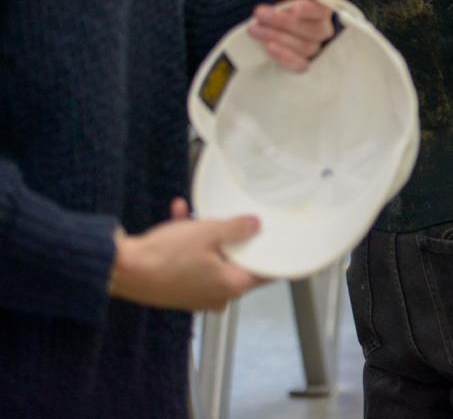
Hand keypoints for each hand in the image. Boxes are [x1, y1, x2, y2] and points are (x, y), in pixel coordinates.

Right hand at [109, 212, 263, 311]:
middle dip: (228, 237)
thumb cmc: (169, 254)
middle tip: (226, 217)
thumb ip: (237, 228)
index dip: (269, 253)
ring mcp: (195, 295)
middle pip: (235, 263)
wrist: (123, 271)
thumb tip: (256, 225)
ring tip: (191, 212)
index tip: (273, 236)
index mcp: (231, 286)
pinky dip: (186, 242)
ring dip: (202, 234)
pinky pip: (190, 262)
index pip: (263, 273)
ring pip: (210, 258)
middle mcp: (216, 296)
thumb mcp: (209, 232)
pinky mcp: (177, 290)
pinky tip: (177, 213)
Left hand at [247, 0, 335, 71]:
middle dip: (283, 22)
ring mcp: (313, 47)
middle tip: (259, 13)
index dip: (309, 9)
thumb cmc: (277, 0)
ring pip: (304, 47)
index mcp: (321, 8)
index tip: (293, 7)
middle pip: (312, 30)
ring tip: (255, 28)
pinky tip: (269, 48)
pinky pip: (300, 65)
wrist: (261, 17)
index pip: (322, 9)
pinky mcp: (302, 62)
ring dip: (278, 37)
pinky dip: (286, 57)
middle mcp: (322, 28)